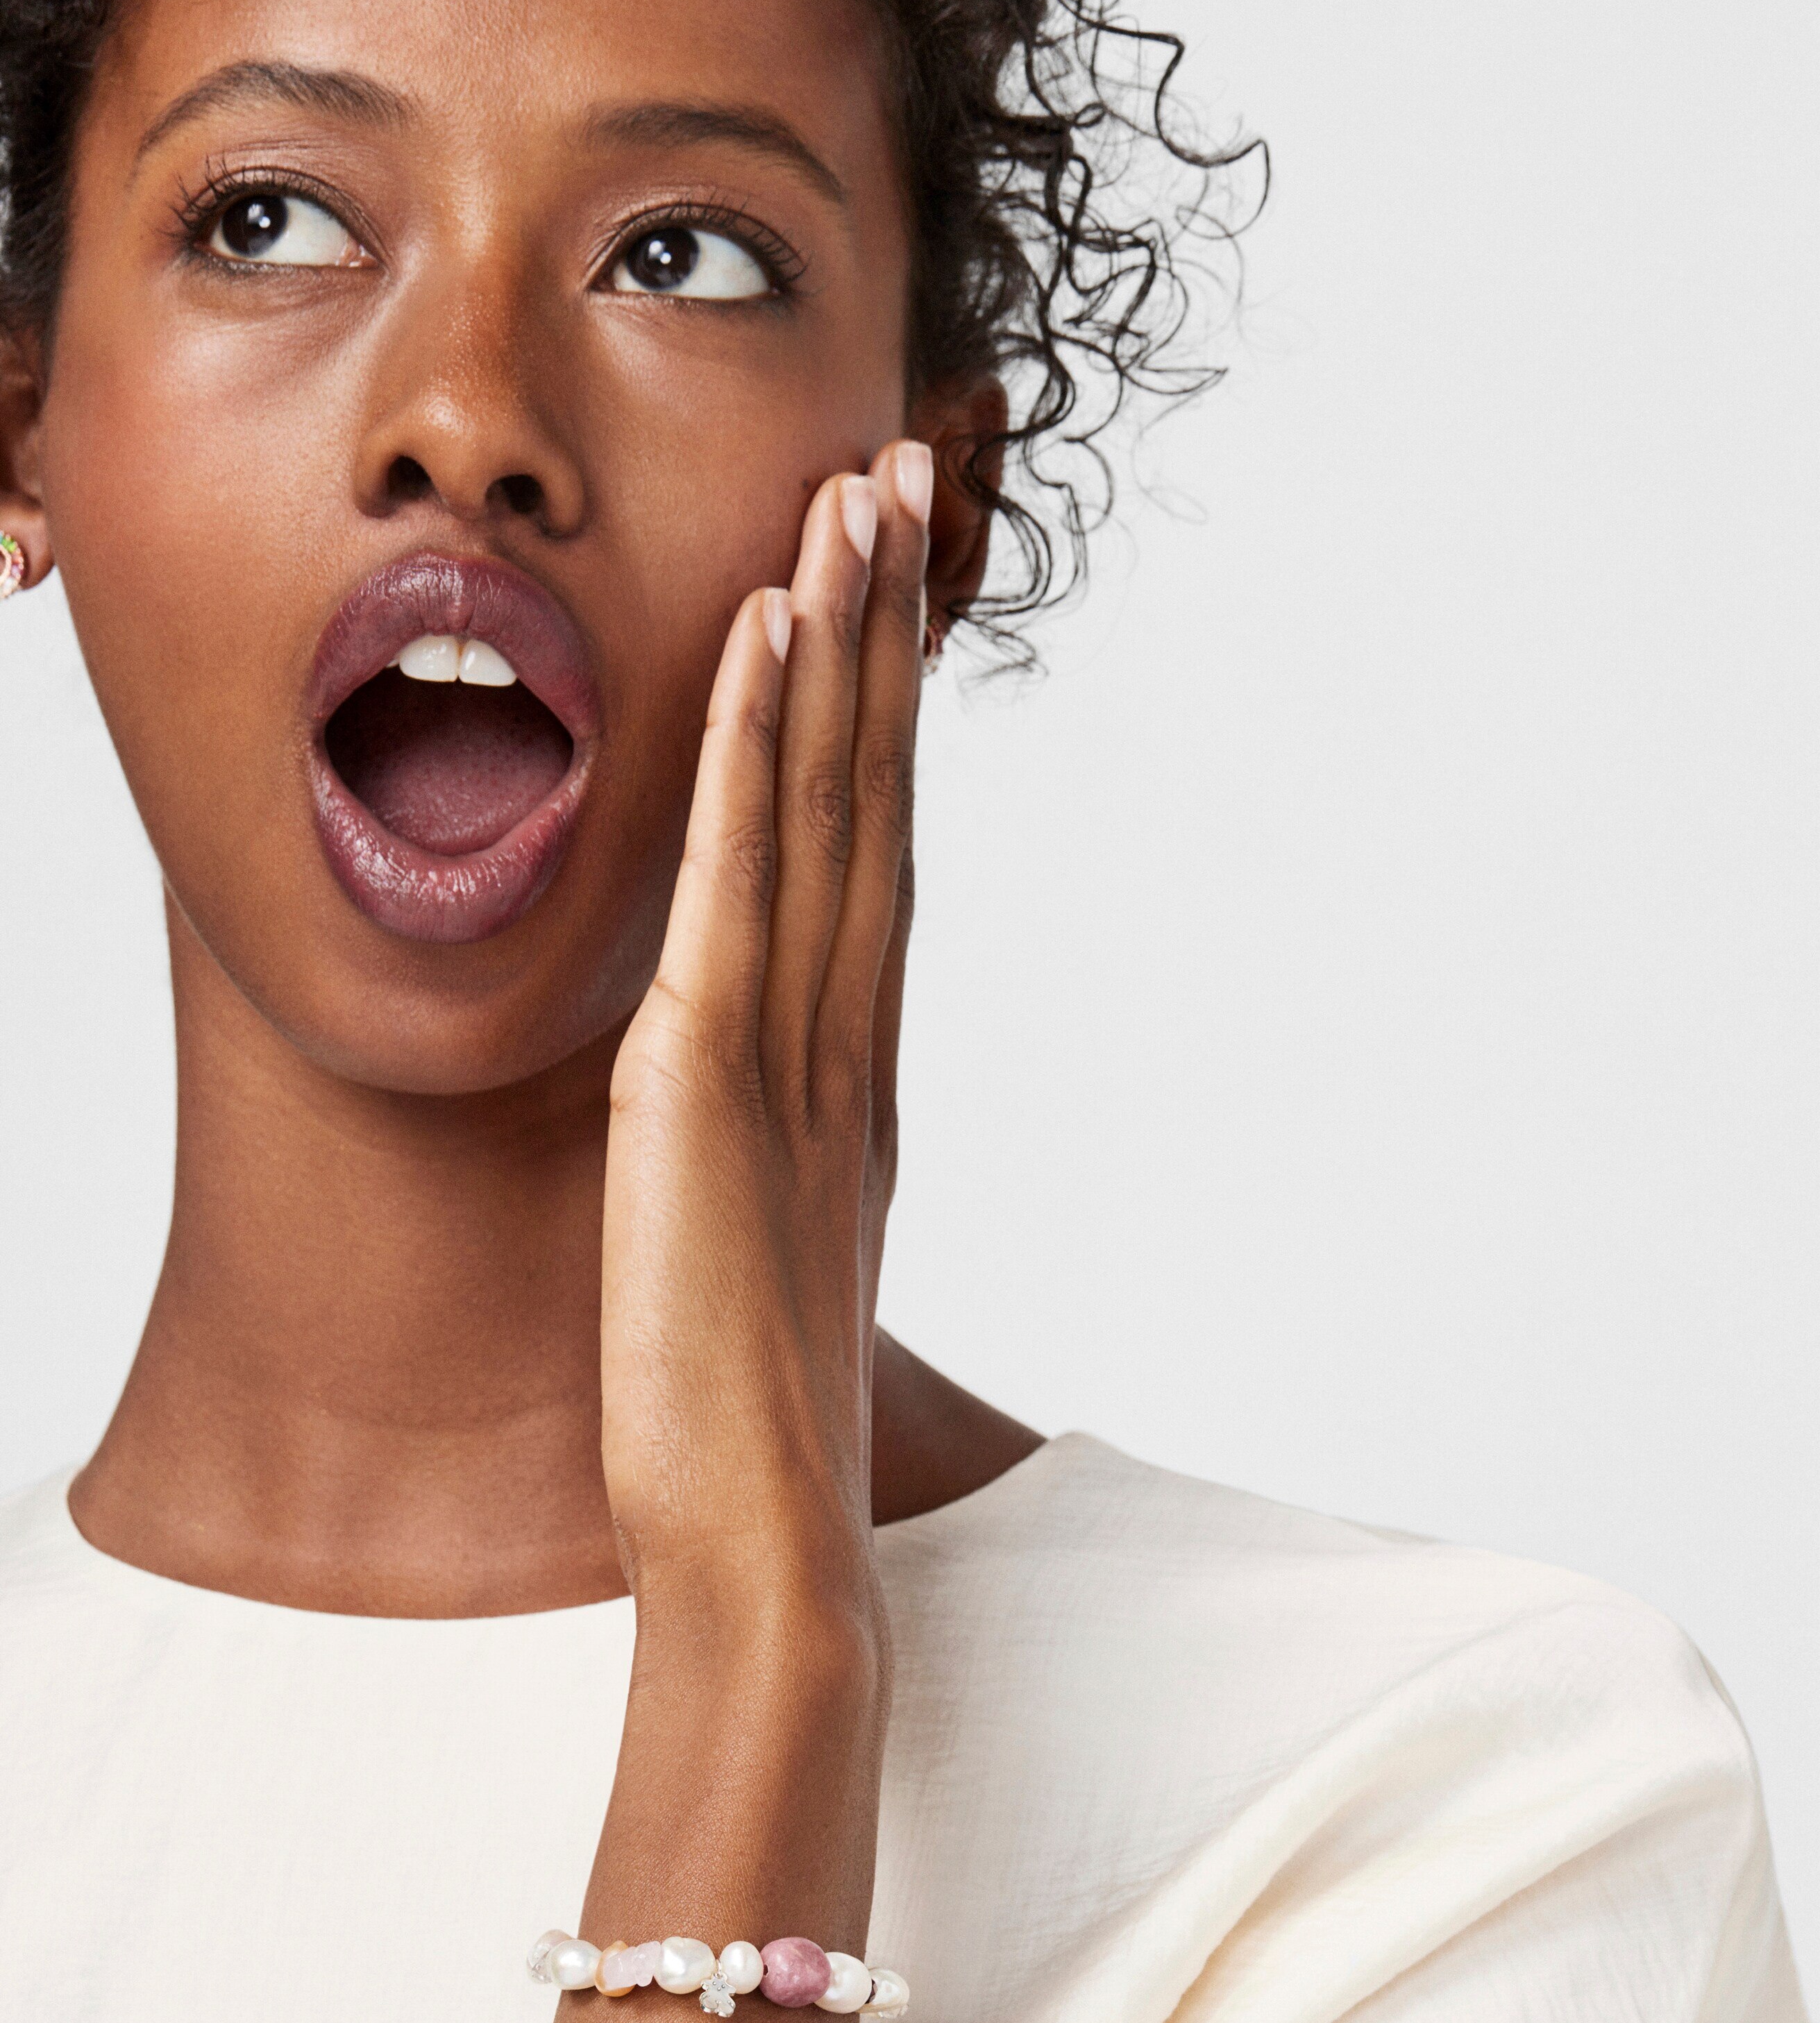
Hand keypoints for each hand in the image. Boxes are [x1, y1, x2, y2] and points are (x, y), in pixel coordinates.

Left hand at [598, 440, 931, 1635]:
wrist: (763, 1543)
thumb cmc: (754, 1404)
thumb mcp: (774, 1233)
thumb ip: (776, 1129)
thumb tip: (743, 1069)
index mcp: (860, 1072)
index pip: (880, 856)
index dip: (891, 716)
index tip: (893, 594)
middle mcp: (849, 1039)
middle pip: (878, 801)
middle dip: (889, 634)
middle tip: (902, 480)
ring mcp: (795, 1053)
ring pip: (830, 812)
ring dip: (842, 647)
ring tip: (853, 499)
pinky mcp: (713, 1082)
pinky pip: (742, 886)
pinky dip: (762, 756)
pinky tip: (769, 639)